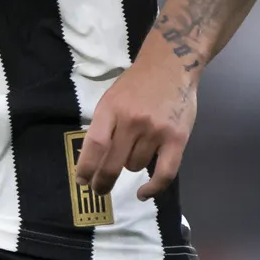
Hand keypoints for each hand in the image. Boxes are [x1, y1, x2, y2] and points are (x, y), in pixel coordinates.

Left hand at [74, 43, 197, 201]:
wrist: (171, 64)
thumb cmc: (137, 84)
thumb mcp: (112, 98)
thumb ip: (104, 126)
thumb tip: (92, 161)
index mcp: (111, 109)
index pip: (95, 145)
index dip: (86, 168)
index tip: (82, 181)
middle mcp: (132, 121)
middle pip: (112, 163)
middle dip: (102, 182)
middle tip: (100, 189)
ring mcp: (155, 131)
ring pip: (135, 166)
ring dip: (132, 165)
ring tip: (137, 149)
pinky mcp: (176, 139)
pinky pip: (164, 173)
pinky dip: (153, 188)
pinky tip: (143, 194)